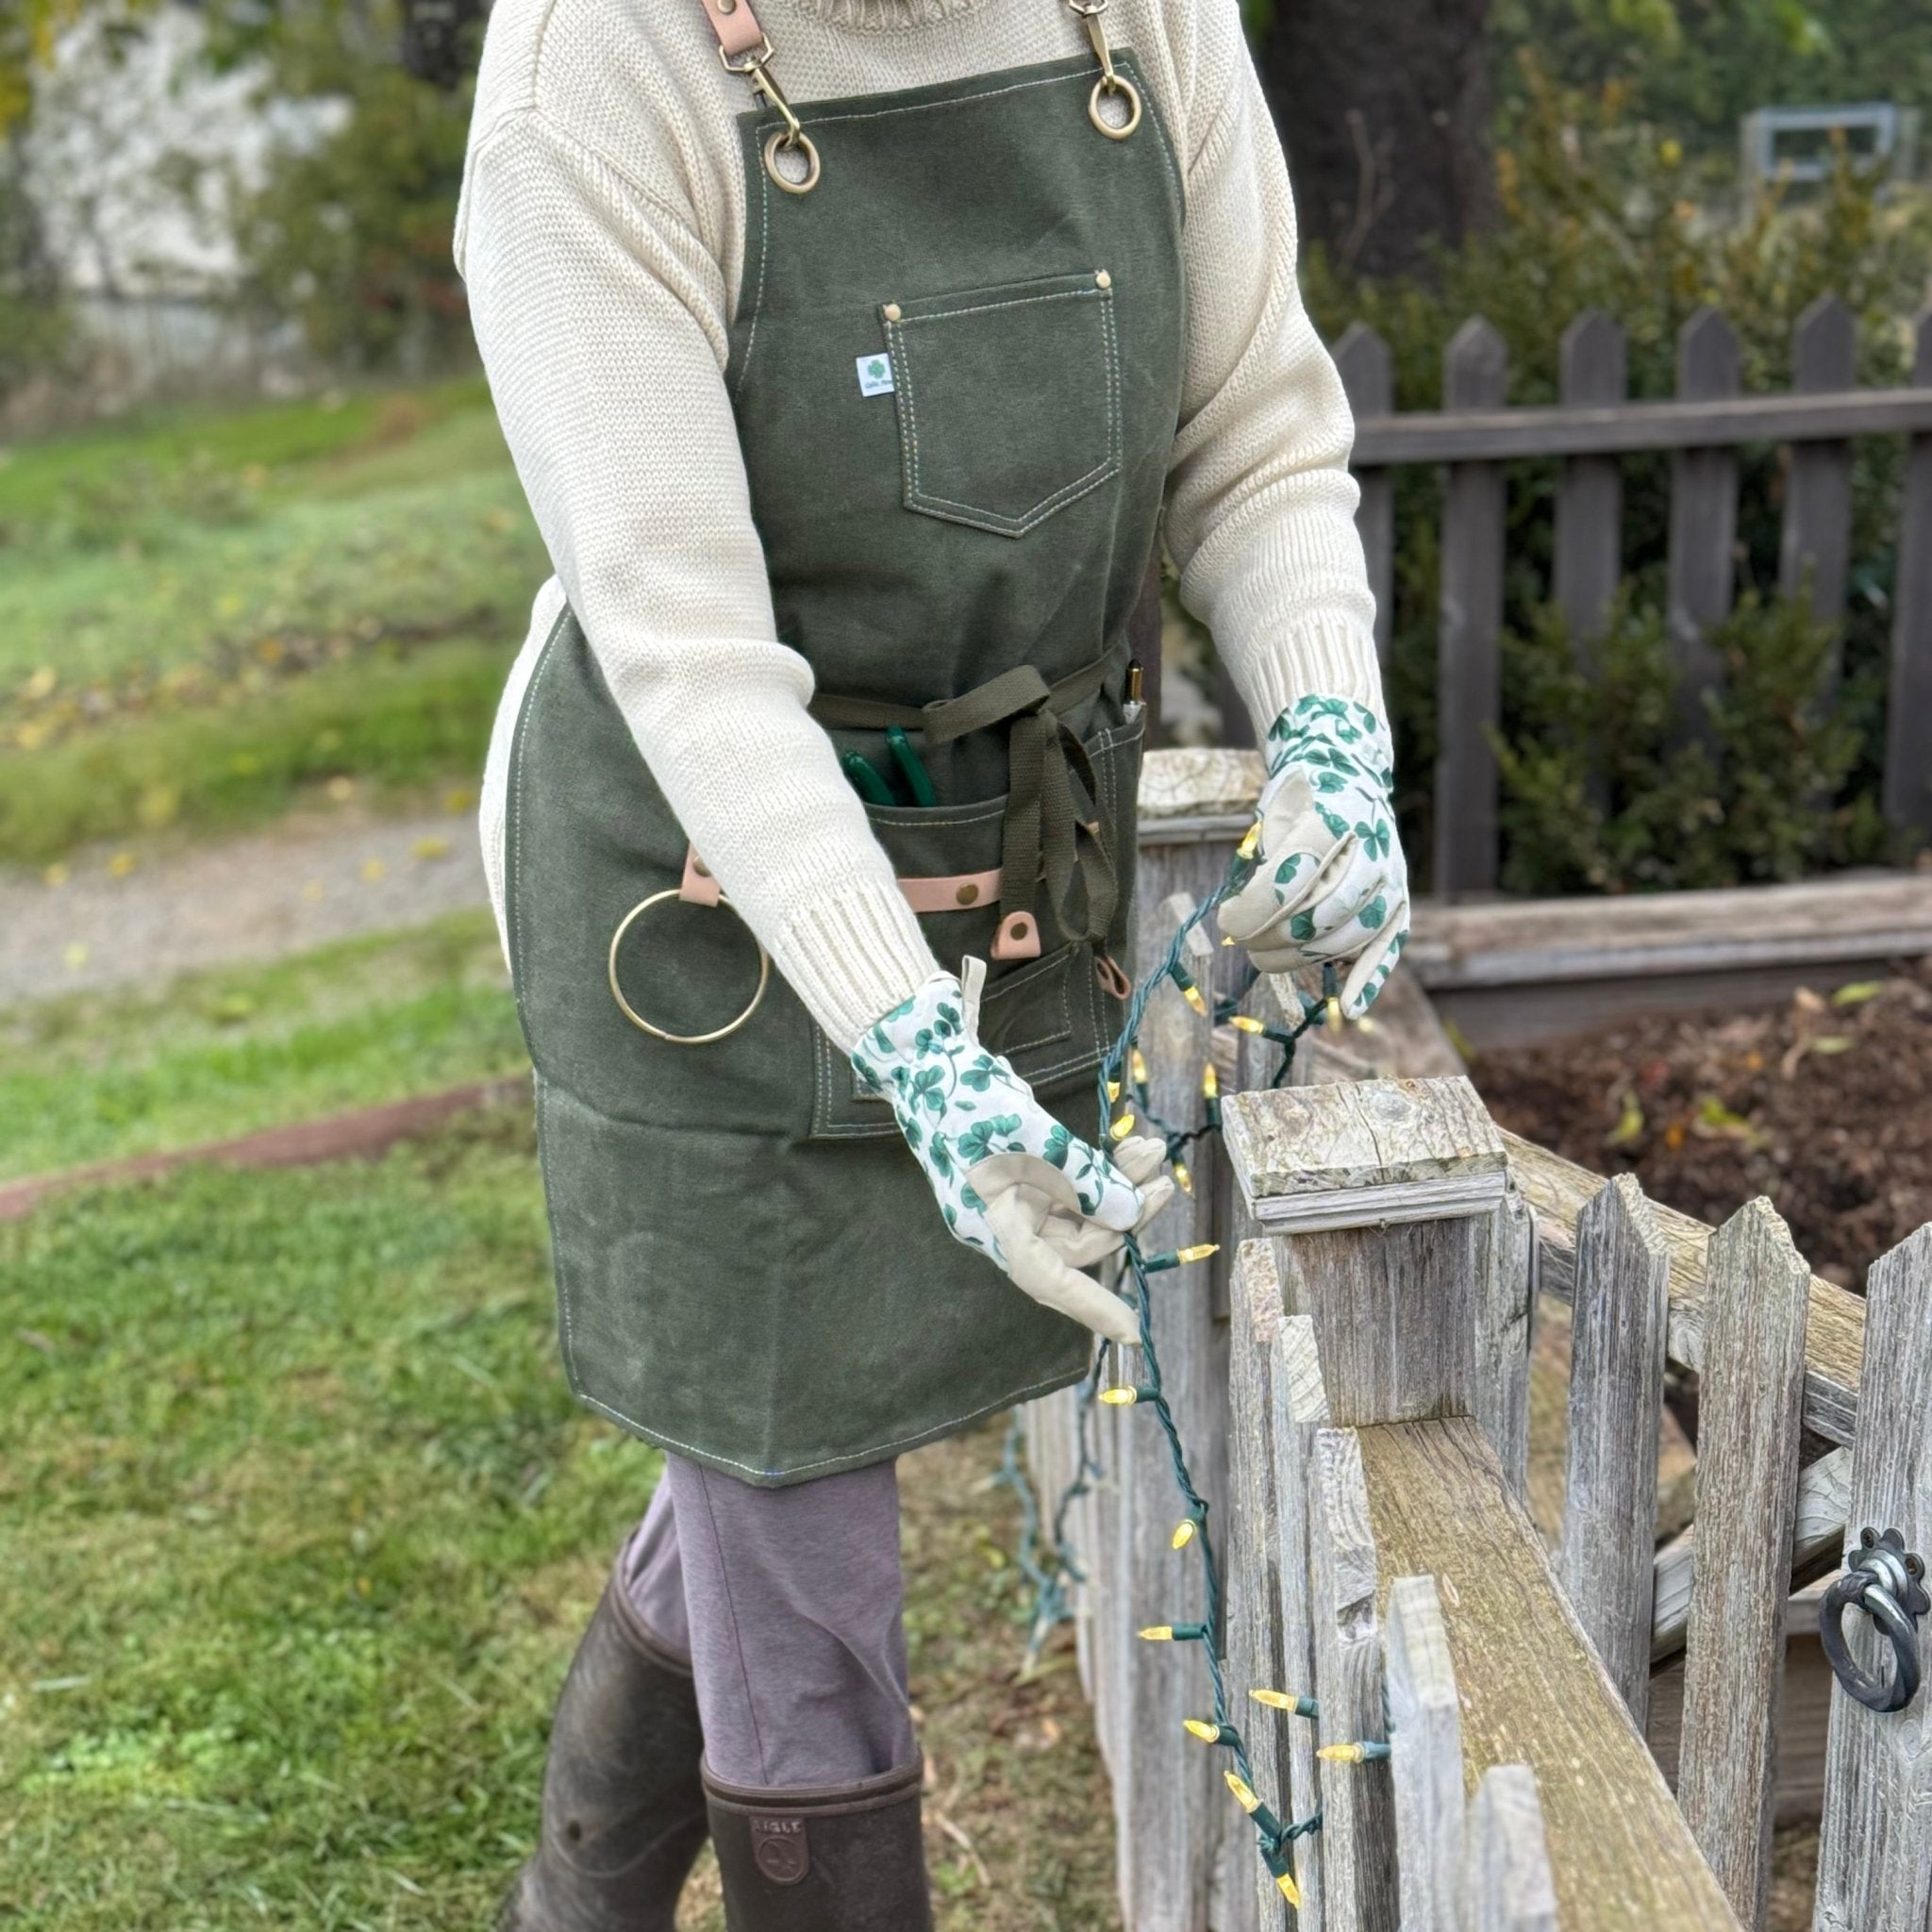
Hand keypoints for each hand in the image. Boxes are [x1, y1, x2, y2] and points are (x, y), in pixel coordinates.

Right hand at [852, 971, 1172, 1344]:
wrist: (930, 1057)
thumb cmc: (969, 1100)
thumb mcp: (1031, 1138)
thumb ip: (1083, 1178)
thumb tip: (1131, 1212)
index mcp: (991, 1225)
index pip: (1046, 1278)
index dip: (1090, 1306)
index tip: (1134, 1330)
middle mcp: (1004, 1222)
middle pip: (1077, 1240)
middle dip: (1122, 1212)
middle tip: (1161, 1178)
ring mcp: (1016, 1197)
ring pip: (1083, 1212)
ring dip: (1119, 1185)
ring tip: (1151, 1150)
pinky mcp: (1028, 1172)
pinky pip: (1076, 1186)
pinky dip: (1103, 1170)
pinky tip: (1131, 1146)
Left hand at [1217, 694, 1408, 1017]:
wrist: (1350, 774)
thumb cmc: (1302, 797)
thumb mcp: (1275, 811)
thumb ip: (1268, 860)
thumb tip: (1248, 918)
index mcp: (1338, 815)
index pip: (1292, 877)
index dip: (1255, 908)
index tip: (1227, 919)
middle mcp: (1374, 848)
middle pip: (1319, 914)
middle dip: (1272, 936)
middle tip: (1240, 941)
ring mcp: (1392, 877)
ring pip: (1347, 936)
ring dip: (1299, 957)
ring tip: (1263, 956)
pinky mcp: (1400, 902)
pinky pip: (1388, 946)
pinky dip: (1369, 978)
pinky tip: (1351, 1008)